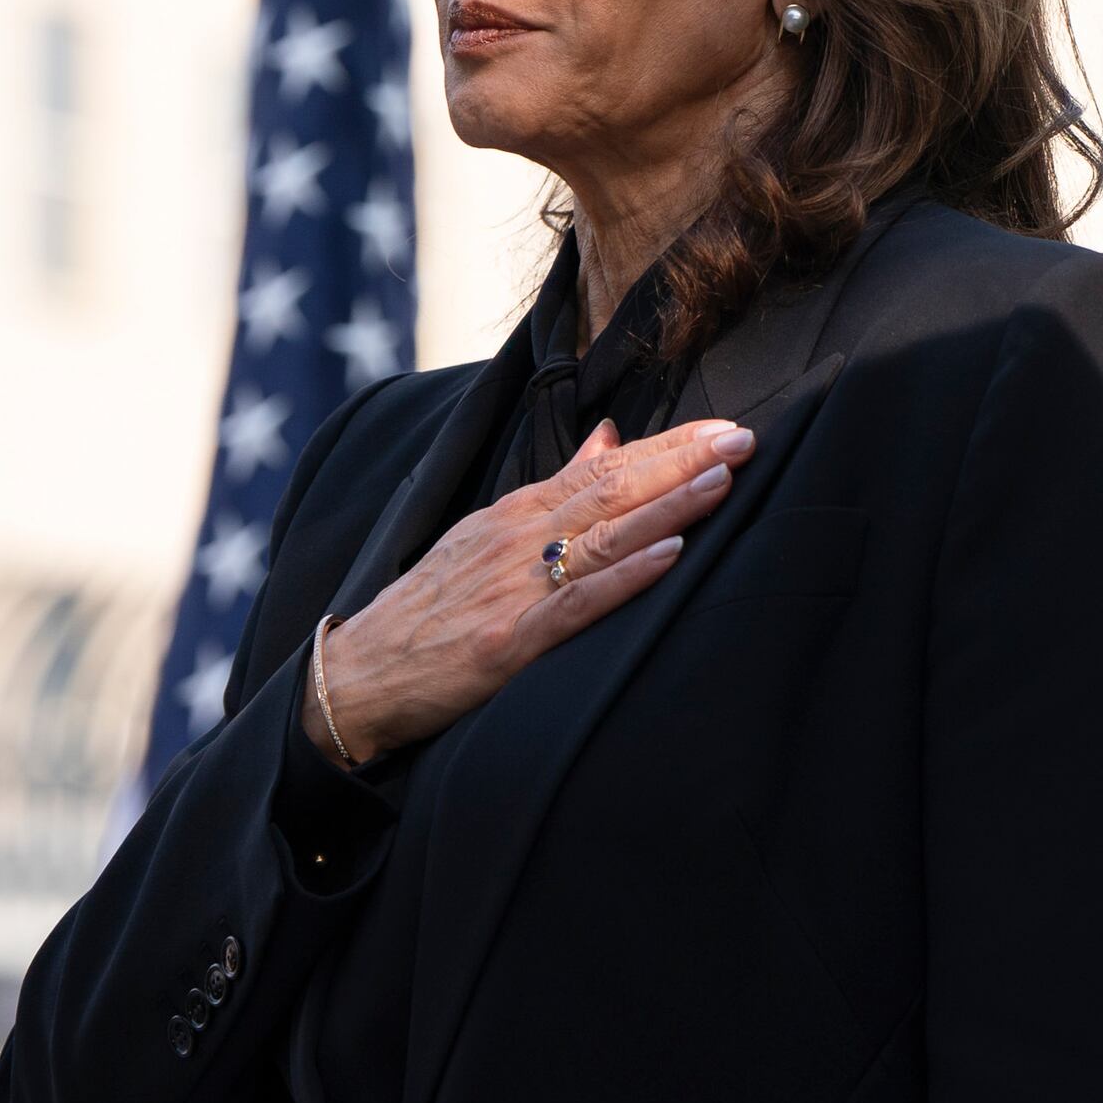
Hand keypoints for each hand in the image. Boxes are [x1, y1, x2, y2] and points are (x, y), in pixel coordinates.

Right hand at [306, 417, 753, 765]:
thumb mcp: (488, 533)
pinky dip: (624, 577)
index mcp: (519, 513)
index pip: (606, 466)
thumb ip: (556, 489)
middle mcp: (520, 539)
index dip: (669, 446)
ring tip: (719, 482)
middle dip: (682, 462)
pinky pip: (576, 605)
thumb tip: (609, 437)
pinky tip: (668, 557)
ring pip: (603, 537)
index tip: (724, 427)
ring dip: (666, 507)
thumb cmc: (431, 605)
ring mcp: (515, 588)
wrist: (358, 674)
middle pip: (613, 489)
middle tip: (744, 439)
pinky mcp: (509, 641)